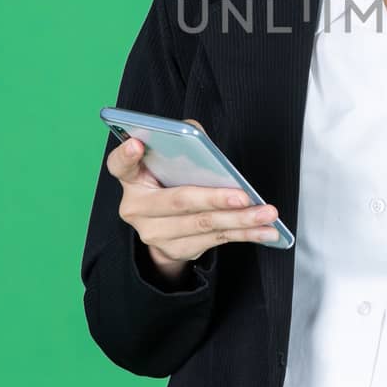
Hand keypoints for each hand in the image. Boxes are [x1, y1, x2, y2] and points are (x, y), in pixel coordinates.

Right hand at [104, 118, 280, 283]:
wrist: (164, 227)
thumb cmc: (171, 182)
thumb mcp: (170, 162)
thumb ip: (182, 144)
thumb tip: (199, 136)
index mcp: (132, 179)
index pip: (120, 166)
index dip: (126, 155)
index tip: (137, 143)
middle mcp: (137, 209)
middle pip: (178, 202)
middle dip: (214, 199)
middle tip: (244, 196)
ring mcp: (155, 234)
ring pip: (203, 225)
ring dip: (240, 220)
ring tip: (266, 213)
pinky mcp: (177, 250)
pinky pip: (216, 240)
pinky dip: (245, 234)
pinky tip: (266, 231)